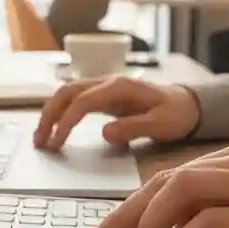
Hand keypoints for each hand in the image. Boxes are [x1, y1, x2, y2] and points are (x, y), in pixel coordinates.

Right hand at [33, 76, 200, 150]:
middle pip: (66, 93)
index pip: (82, 102)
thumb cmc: (177, 114)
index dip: (65, 122)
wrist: (189, 104)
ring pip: (67, 94)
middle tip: (39, 143)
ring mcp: (104, 88)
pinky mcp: (104, 96)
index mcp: (119, 87)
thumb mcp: (162, 124)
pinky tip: (55, 130)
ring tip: (41, 139)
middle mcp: (107, 82)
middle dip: (48, 116)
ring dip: (51, 114)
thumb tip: (104, 133)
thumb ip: (135, 128)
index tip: (57, 144)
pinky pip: (75, 100)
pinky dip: (60, 113)